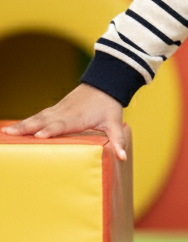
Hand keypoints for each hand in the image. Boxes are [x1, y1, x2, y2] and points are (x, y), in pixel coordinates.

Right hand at [1, 83, 126, 159]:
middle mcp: (64, 113)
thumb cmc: (109, 105)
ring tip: (5, 132)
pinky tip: (13, 128)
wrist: (104, 84)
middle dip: (27, 127)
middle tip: (10, 134)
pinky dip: (25, 121)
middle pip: (43, 121)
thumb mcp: (115, 123)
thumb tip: (122, 157)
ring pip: (37, 117)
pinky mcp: (55, 109)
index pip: (63, 125)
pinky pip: (38, 116)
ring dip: (21, 124)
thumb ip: (117, 140)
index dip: (51, 130)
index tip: (39, 135)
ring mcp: (58, 110)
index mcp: (78, 117)